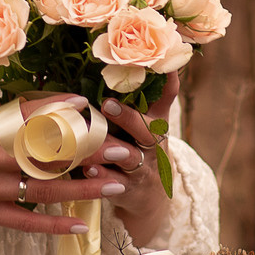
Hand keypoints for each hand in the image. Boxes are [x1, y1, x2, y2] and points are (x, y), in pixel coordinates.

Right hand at [0, 95, 111, 254]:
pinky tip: (79, 225)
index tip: (87, 105)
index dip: (58, 110)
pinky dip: (53, 225)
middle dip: (87, 151)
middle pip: (44, 153)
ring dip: (82, 189)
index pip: (24, 116)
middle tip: (122, 148)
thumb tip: (27, 115)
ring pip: (42, 189)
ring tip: (114, 185)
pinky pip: (24, 221)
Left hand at [96, 75, 178, 248]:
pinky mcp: (129, 188)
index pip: (166, 99)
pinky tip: (88, 170)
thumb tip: (139, 59)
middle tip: (107, 104)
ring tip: (100, 145)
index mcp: (156, 122)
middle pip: (147, 129)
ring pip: (130, 157)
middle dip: (128, 117)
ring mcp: (143, 167)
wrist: (149, 195)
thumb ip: (145, 95)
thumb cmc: (140, 147)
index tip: (158, 68)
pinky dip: (102, 177)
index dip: (166, 83)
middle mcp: (153, 144)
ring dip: (115, 150)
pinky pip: (116, 183)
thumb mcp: (149, 122)